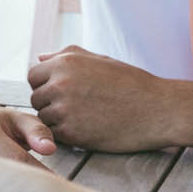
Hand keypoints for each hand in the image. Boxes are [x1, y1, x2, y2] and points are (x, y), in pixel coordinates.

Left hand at [26, 46, 179, 152]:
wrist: (159, 110)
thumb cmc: (132, 84)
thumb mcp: (100, 60)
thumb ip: (67, 56)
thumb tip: (39, 56)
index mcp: (65, 63)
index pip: (33, 75)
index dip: (46, 84)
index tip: (64, 92)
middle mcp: (59, 84)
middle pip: (36, 98)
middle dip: (51, 103)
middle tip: (79, 107)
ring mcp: (63, 109)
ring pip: (44, 118)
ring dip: (58, 120)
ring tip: (87, 117)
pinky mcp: (71, 133)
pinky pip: (54, 135)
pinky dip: (67, 135)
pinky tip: (89, 129)